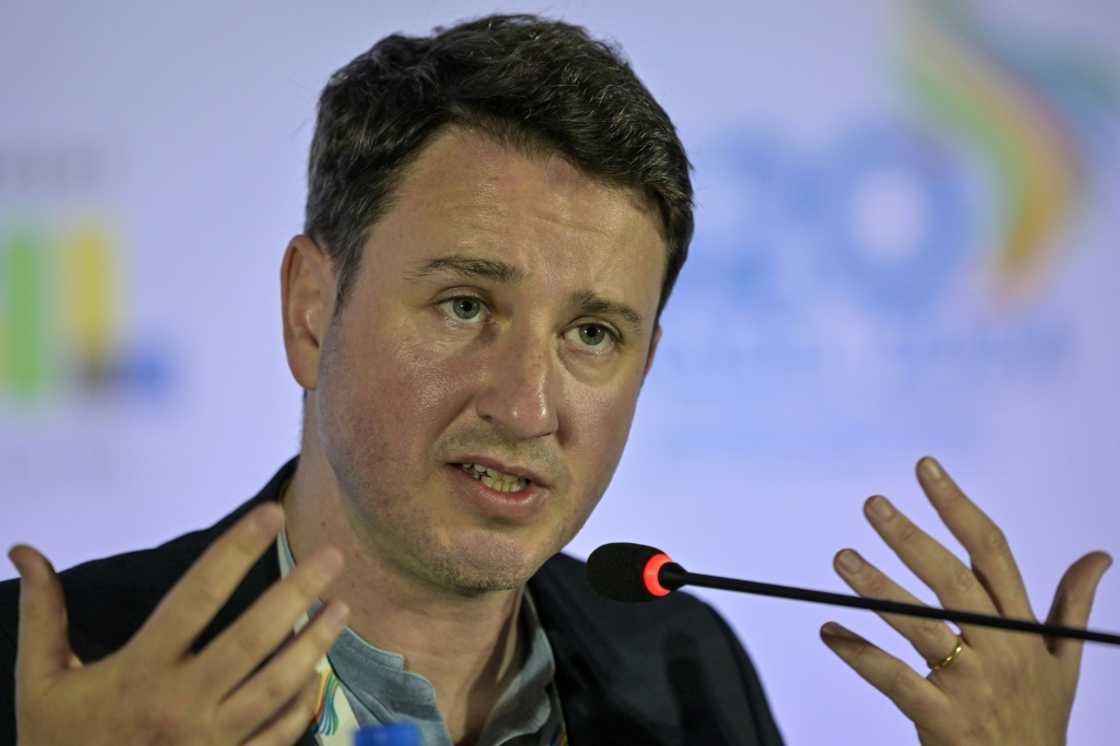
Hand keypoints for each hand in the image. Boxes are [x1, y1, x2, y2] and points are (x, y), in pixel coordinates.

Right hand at [9, 503, 348, 745]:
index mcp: (139, 670)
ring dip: (315, 643)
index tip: (271, 513)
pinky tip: (319, 669)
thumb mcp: (40, 682)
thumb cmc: (59, 743)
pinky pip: (277, 734)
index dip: (236, 551)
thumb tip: (24, 550)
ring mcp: (210, 742)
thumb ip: (43, 614)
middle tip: (335, 555)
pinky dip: (303, 701)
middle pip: (253, 637)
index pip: (198, 595)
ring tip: (342, 607)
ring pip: (277, 685)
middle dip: (298, 591)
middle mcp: (181, 703)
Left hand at [819, 457, 1111, 745]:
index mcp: (1025, 628)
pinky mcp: (942, 718)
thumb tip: (1099, 555)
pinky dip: (859, 655)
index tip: (925, 467)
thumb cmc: (1040, 717)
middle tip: (873, 504)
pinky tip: (829, 632)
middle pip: (952, 581)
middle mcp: (1001, 649)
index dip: (958, 506)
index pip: (992, 552)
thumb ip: (1072, 605)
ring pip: (920, 626)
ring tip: (841, 557)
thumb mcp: (1065, 661)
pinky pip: (895, 679)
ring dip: (878, 589)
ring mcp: (972, 684)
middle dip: (911, 538)